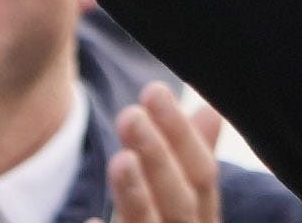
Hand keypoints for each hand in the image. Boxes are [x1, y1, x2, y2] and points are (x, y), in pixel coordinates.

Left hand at [101, 84, 225, 222]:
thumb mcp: (186, 196)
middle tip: (130, 116)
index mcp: (204, 216)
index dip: (180, 132)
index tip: (154, 90)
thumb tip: (211, 109)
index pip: (202, 172)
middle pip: (179, 200)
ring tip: (120, 160)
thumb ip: (194, 155)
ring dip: (135, 193)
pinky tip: (91, 221)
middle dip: (157, 157)